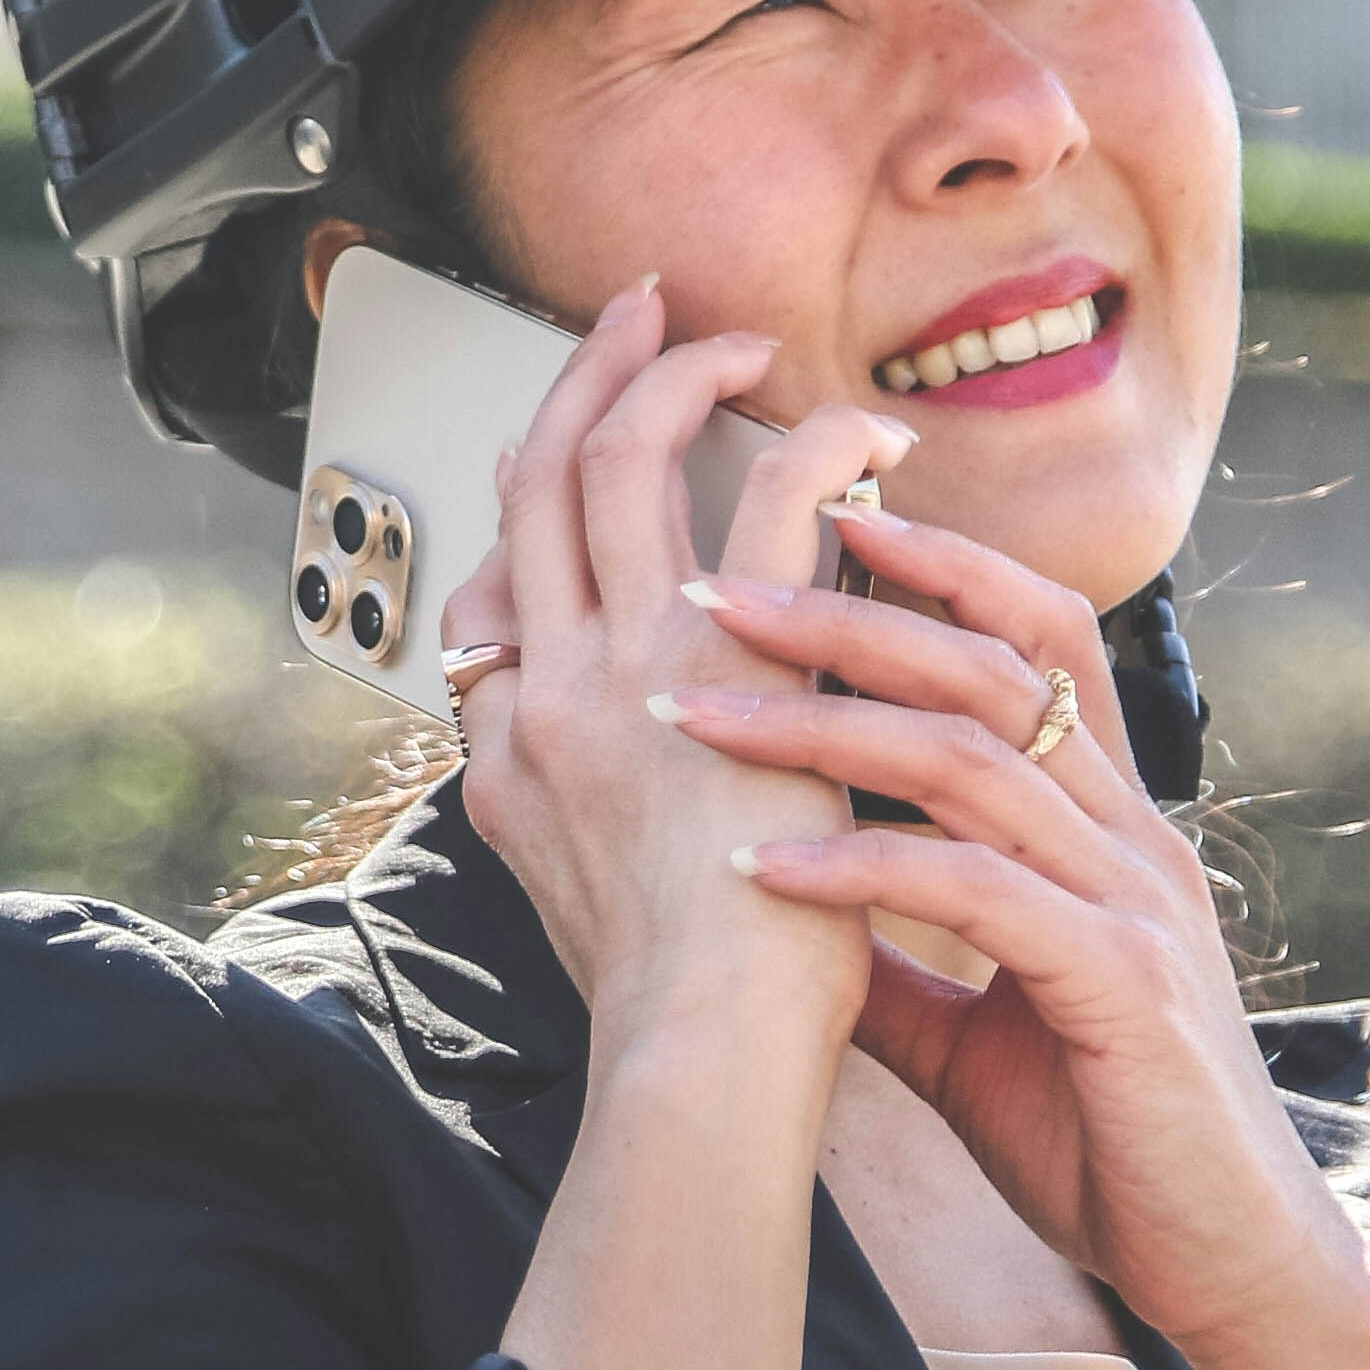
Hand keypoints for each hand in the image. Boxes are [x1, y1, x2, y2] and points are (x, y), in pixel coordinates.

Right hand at [441, 277, 909, 1073]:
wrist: (700, 1059)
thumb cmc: (676, 1011)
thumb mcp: (575, 898)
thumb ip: (571, 806)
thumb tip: (593, 762)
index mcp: (515, 743)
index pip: (502, 571)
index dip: (533, 481)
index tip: (568, 434)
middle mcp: (552, 682)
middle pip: (542, 478)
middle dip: (585, 372)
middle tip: (636, 310)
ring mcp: (633, 663)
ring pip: (627, 454)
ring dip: (684, 374)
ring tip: (740, 347)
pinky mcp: (736, 662)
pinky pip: (778, 501)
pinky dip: (820, 443)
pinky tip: (866, 436)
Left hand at [654, 506, 1369, 1369]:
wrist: (1224, 1263)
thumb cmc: (1108, 1144)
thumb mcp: (974, 1032)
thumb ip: (892, 958)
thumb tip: (778, 907)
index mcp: (1107, 826)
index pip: (1037, 639)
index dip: (938, 566)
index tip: (813, 524)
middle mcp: (1131, 836)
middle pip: (989, 666)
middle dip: (843, 613)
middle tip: (707, 590)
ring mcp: (1134, 902)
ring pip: (972, 758)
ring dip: (819, 725)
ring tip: (696, 714)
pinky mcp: (1121, 984)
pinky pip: (975, 890)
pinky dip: (861, 871)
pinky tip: (764, 870)